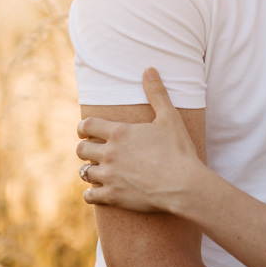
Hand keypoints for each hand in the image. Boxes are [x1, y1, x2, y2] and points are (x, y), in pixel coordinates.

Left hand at [76, 68, 205, 215]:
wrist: (183, 184)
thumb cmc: (178, 150)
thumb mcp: (169, 118)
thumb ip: (157, 93)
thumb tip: (149, 69)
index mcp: (119, 133)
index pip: (87, 125)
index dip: (83, 127)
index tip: (85, 131)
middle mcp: (109, 153)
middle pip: (81, 150)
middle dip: (84, 149)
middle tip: (91, 151)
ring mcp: (109, 176)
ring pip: (84, 172)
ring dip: (88, 170)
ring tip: (94, 171)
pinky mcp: (113, 196)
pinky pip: (90, 196)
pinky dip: (91, 194)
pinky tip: (96, 192)